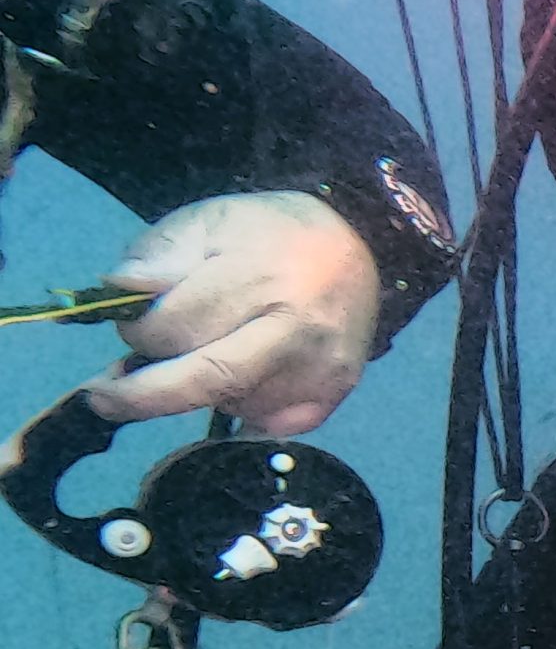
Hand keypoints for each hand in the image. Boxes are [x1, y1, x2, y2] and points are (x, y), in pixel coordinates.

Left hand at [94, 191, 381, 434]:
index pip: (176, 327)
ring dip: (202, 391)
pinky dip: (242, 411)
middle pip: (205, 381)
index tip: (127, 329)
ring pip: (232, 404)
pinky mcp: (332, 395)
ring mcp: (318, 369)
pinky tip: (239, 384)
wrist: (357, 243)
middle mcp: (294, 330)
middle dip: (145, 393)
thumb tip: (120, 292)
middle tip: (106, 397)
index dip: (138, 334)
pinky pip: (267, 426)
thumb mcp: (204, 222)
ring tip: (206, 355)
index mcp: (257, 276)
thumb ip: (156, 255)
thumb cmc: (266, 233)